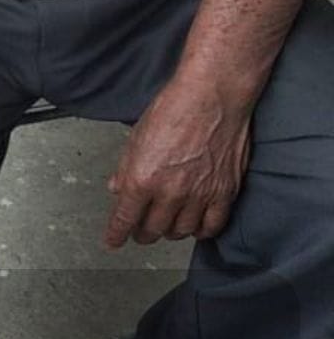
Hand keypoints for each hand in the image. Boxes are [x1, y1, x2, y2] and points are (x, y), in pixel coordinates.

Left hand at [103, 73, 252, 249]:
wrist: (212, 96)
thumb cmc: (174, 107)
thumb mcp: (137, 136)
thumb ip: (126, 167)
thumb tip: (116, 188)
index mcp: (142, 178)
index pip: (125, 218)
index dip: (117, 234)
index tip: (114, 241)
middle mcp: (169, 192)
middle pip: (152, 230)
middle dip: (142, 233)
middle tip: (140, 230)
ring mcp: (199, 195)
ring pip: (181, 231)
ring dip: (170, 231)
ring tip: (166, 225)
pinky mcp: (224, 193)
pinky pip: (212, 226)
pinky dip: (201, 231)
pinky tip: (195, 227)